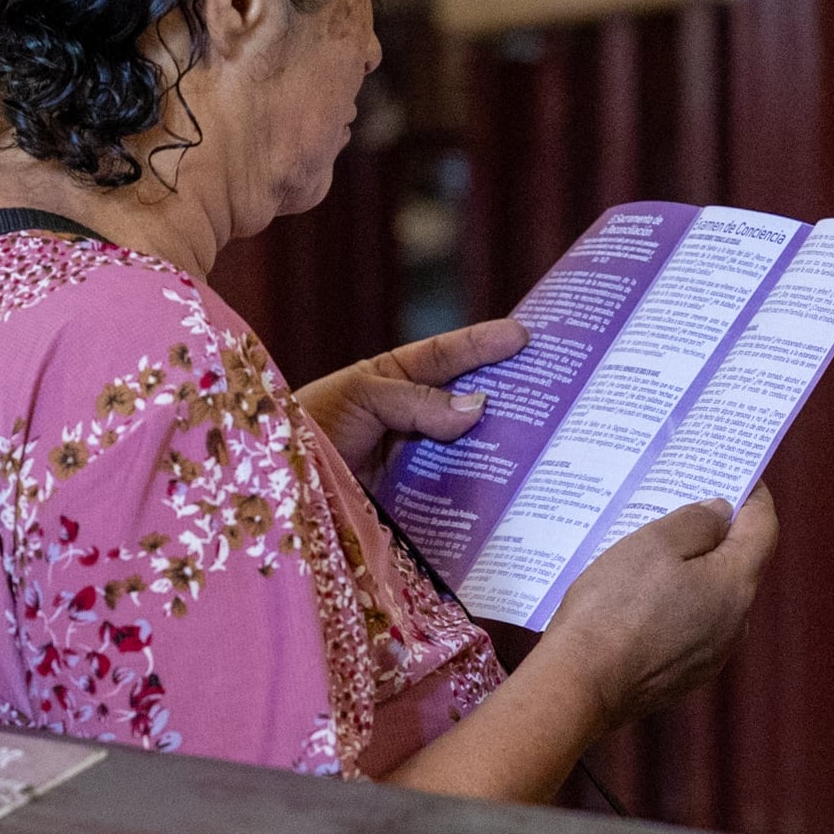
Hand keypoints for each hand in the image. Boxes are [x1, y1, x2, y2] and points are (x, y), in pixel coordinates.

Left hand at [290, 319, 529, 488]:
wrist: (275, 486)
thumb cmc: (306, 426)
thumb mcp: (360, 398)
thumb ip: (417, 401)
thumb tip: (478, 408)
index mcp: (393, 379)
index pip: (446, 356)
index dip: (483, 345)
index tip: (522, 334)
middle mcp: (411, 417)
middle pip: (468, 404)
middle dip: (510, 397)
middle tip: (558, 388)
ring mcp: (415, 459)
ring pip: (469, 449)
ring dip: (504, 448)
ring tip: (551, 441)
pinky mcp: (415, 499)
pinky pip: (454, 492)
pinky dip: (482, 492)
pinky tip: (514, 491)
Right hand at [534, 492, 777, 732]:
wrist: (581, 683)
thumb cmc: (613, 607)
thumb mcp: (653, 543)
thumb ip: (696, 521)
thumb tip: (721, 513)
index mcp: (735, 584)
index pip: (764, 527)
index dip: (753, 495)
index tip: (739, 475)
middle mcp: (736, 623)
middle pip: (738, 565)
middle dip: (717, 536)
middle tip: (682, 508)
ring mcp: (712, 654)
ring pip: (713, 599)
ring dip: (693, 575)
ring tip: (650, 558)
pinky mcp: (685, 675)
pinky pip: (691, 628)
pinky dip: (675, 608)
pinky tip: (639, 603)